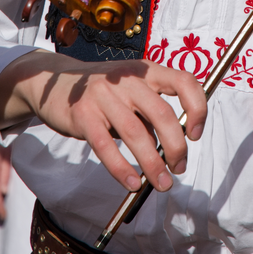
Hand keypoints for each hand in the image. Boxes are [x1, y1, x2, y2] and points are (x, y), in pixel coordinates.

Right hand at [0, 52, 206, 193]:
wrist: (54, 82)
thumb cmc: (102, 92)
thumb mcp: (130, 91)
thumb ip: (150, 111)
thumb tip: (173, 147)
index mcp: (146, 70)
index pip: (184, 81)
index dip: (197, 107)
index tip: (196, 134)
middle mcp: (128, 78)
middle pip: (162, 114)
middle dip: (176, 147)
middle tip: (179, 168)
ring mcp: (104, 95)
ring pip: (136, 133)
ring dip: (153, 164)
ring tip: (162, 183)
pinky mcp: (83, 114)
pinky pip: (105, 146)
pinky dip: (122, 168)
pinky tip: (132, 183)